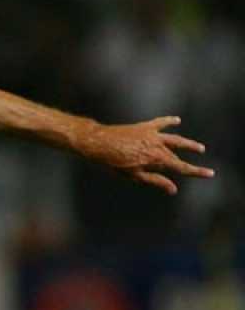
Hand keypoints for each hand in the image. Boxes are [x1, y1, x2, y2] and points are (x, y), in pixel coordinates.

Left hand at [79, 116, 213, 194]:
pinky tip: (177, 120)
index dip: (196, 171)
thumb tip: (173, 189)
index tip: (210, 173)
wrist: (99, 141)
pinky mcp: (144, 127)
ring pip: (175, 138)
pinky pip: (160, 123)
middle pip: (179, 153)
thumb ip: (155, 180)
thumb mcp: (134, 175)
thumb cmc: (113, 161)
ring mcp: (152, 134)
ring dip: (187, 143)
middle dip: (191, 159)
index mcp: (157, 158)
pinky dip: (169, 121)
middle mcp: (158, 145)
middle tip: (203, 163)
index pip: (181, 167)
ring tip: (199, 147)